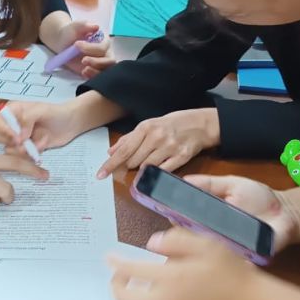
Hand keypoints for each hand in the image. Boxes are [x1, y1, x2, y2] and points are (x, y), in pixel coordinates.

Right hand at [0, 93, 124, 156]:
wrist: (71, 123)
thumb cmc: (56, 112)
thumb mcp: (42, 110)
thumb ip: (28, 119)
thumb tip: (19, 137)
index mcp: (11, 111)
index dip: (1, 130)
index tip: (15, 136)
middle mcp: (10, 125)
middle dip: (8, 142)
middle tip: (23, 142)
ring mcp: (17, 138)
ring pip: (7, 150)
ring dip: (21, 151)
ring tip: (35, 146)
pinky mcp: (26, 150)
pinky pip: (20, 157)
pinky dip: (30, 156)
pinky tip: (41, 149)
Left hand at [56, 21, 115, 78]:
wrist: (63, 42)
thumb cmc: (71, 33)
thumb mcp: (76, 26)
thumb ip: (85, 25)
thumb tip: (96, 26)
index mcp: (103, 41)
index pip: (103, 48)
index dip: (91, 48)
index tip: (77, 45)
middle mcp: (106, 53)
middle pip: (109, 61)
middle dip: (97, 62)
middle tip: (83, 60)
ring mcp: (101, 64)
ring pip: (106, 71)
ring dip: (96, 71)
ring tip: (84, 70)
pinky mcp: (94, 71)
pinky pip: (98, 77)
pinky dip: (92, 77)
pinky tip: (83, 73)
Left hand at [97, 108, 219, 178]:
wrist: (199, 124)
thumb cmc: (171, 124)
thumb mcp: (149, 126)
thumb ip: (129, 139)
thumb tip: (111, 152)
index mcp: (146, 127)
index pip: (124, 150)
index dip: (110, 164)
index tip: (100, 174)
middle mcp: (156, 137)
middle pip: (134, 161)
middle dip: (130, 165)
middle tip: (134, 162)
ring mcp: (170, 147)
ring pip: (147, 167)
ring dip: (143, 169)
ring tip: (150, 160)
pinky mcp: (181, 157)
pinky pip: (163, 172)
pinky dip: (157, 173)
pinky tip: (158, 168)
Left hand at [108, 227, 262, 299]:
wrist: (247, 297)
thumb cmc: (229, 270)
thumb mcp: (206, 244)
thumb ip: (177, 239)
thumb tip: (152, 242)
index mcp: (172, 277)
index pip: (131, 270)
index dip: (116, 262)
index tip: (109, 257)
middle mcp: (167, 298)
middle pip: (124, 297)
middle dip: (115, 284)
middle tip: (118, 272)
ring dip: (126, 296)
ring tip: (129, 282)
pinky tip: (147, 292)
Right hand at [183, 174, 299, 252]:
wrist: (287, 213)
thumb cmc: (258, 198)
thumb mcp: (233, 183)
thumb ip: (210, 183)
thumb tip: (184, 179)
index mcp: (209, 214)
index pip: (185, 217)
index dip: (174, 213)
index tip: (164, 207)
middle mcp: (214, 233)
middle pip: (192, 235)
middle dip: (183, 229)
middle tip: (178, 219)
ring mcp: (228, 247)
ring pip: (207, 248)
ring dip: (201, 241)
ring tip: (198, 229)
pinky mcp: (243, 258)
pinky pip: (229, 261)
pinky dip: (224, 256)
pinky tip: (220, 244)